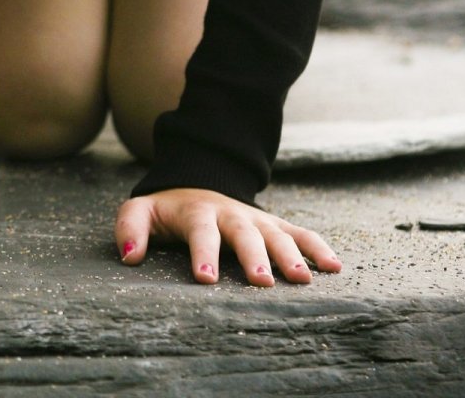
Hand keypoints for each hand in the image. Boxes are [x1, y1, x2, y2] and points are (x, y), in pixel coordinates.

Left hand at [115, 188, 342, 285]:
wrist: (197, 182)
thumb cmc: (167, 209)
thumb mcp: (141, 211)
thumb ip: (130, 228)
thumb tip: (129, 256)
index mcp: (198, 212)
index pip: (201, 232)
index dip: (203, 253)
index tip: (205, 278)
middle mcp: (231, 214)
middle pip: (244, 234)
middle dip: (254, 257)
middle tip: (262, 282)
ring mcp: (257, 219)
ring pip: (276, 234)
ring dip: (290, 255)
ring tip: (302, 279)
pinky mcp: (275, 225)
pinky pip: (301, 233)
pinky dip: (318, 247)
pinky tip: (335, 267)